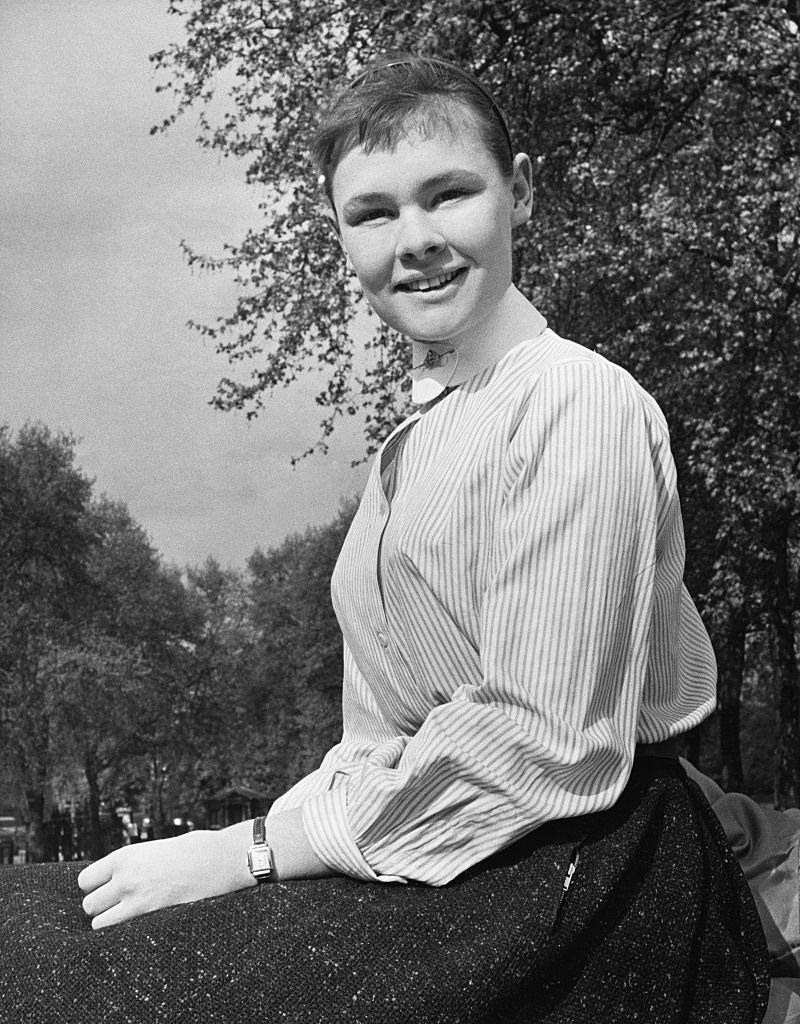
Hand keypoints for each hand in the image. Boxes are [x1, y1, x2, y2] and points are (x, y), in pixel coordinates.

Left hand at [78, 823, 254, 929]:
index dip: (95, 888)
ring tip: (128, 917)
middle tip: (119, 906)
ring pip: (97, 921)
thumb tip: (114, 881)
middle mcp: (124, 876)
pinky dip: (121, 933)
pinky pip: (116, 931)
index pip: (85, 880)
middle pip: (89, 903)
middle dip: (100, 907)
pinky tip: (136, 927)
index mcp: (124, 856)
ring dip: (109, 921)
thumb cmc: (190, 852)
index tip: (107, 890)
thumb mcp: (154, 850)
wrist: (217, 858)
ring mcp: (136, 896)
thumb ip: (132, 865)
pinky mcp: (149, 913)